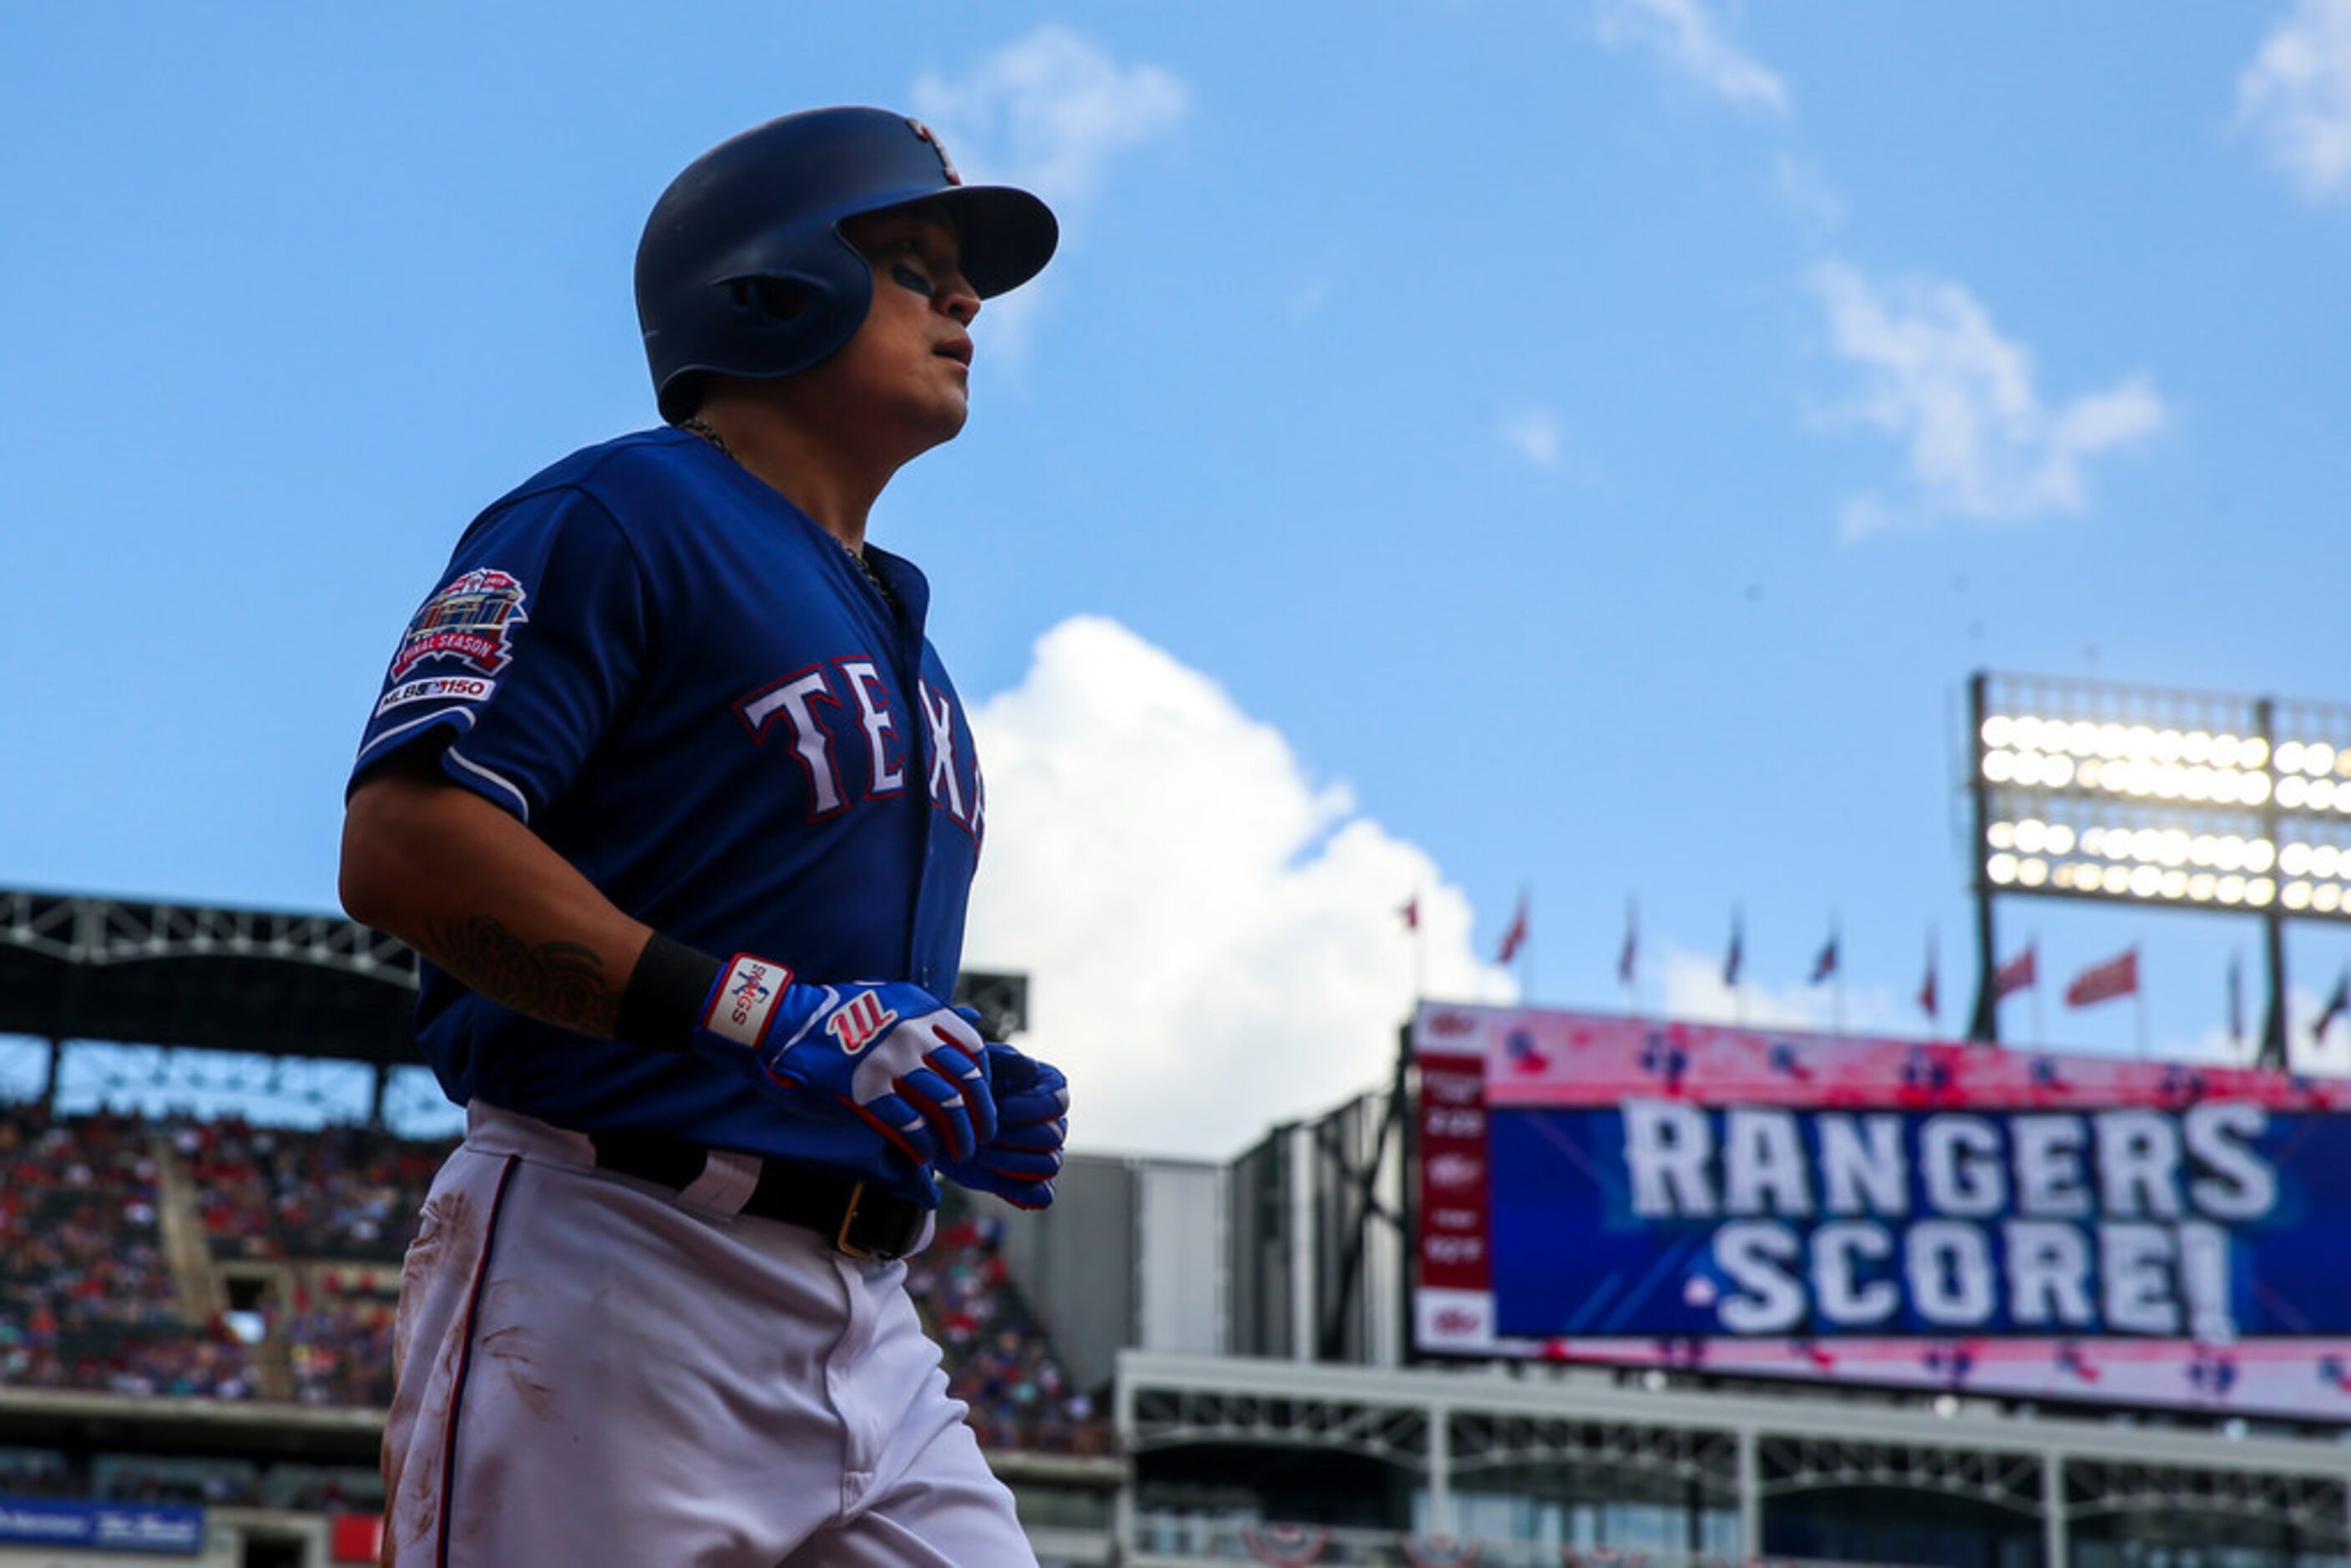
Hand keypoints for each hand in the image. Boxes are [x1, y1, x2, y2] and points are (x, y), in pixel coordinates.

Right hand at [695, 956, 995, 1164]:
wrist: (786, 1022)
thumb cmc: (840, 1014)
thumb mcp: (892, 998)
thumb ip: (933, 1013)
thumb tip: (976, 1017)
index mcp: (923, 1010)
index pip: (973, 1049)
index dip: (983, 1081)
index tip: (979, 1100)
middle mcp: (913, 1033)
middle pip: (966, 1081)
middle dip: (980, 1115)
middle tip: (981, 1136)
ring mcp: (891, 1062)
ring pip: (945, 1106)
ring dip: (958, 1136)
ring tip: (959, 1152)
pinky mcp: (866, 1090)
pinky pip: (910, 1124)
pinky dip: (924, 1144)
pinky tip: (926, 1154)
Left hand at [939, 1025, 1067, 1209]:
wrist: (937, 1120)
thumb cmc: (960, 1086)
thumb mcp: (975, 1063)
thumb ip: (1002, 1061)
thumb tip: (1031, 1070)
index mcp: (1048, 1089)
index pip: (1058, 1102)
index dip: (1029, 1108)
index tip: (998, 1108)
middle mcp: (1052, 1122)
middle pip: (1053, 1136)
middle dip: (1012, 1136)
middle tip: (978, 1135)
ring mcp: (1042, 1154)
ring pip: (1049, 1164)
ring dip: (1011, 1161)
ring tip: (977, 1154)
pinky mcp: (1027, 1182)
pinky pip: (1042, 1194)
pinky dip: (1021, 1191)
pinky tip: (992, 1177)